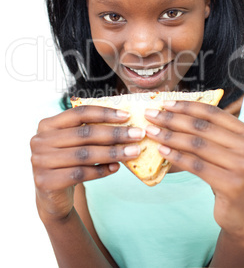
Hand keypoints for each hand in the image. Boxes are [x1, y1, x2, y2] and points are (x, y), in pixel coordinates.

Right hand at [30, 105, 142, 221]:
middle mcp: (40, 140)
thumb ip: (90, 131)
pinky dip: (101, 170)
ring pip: (84, 155)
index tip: (127, 116)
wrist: (52, 196)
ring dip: (113, 153)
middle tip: (137, 134)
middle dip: (115, 134)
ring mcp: (40, 161)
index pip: (79, 113)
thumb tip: (126, 122)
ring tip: (133, 152)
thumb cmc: (68, 162)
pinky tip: (116, 168)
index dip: (104, 113)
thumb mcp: (74, 143)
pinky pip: (80, 174)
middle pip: (84, 134)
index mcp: (47, 124)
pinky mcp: (45, 181)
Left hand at [145, 100, 243, 245]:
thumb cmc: (228, 177)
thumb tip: (171, 114)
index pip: (213, 113)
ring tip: (151, 132)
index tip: (165, 103)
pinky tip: (161, 151)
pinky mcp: (233, 184)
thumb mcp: (224, 152)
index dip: (186, 106)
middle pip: (202, 127)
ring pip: (197, 145)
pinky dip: (176, 156)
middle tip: (151, 115)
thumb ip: (209, 134)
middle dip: (172, 119)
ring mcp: (243, 166)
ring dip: (169, 136)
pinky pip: (196, 165)